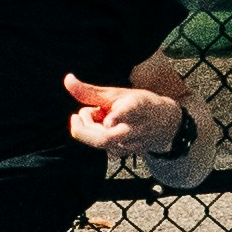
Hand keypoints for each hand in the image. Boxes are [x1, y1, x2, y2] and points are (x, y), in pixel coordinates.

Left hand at [65, 71, 184, 155]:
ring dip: (89, 129)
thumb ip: (90, 91)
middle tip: (76, 115)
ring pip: (101, 143)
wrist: (165, 123)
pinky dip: (95, 136)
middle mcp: (135, 127)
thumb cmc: (137, 104)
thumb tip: (67, 79)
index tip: (109, 122)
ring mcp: (133, 143)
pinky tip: (101, 127)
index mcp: (136, 106)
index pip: (128, 112)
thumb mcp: (116, 94)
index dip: (118, 117)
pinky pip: (103, 147)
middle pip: (105, 138)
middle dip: (84, 129)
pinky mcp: (128, 152)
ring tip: (95, 115)